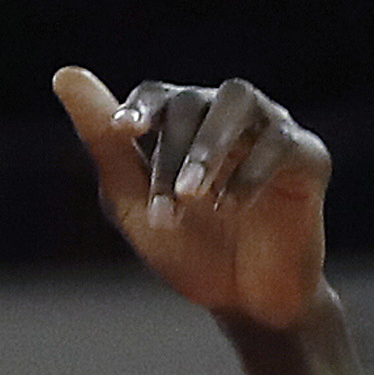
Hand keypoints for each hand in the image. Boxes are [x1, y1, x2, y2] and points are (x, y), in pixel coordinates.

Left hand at [55, 67, 329, 333]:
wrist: (245, 300)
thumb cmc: (187, 249)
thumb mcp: (134, 204)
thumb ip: (104, 144)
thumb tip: (64, 73)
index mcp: (182, 123)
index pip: (158, 95)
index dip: (140, 108)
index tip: (124, 132)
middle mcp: (227, 116)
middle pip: (193, 102)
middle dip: (172, 154)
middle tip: (168, 205)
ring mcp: (270, 129)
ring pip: (239, 104)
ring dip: (210, 146)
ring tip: (194, 195)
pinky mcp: (308, 155)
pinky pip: (281, 143)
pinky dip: (250, 173)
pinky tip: (231, 206)